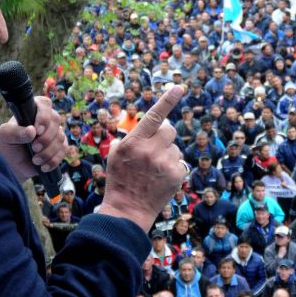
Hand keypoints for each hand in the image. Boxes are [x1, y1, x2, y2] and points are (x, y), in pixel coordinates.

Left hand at [0, 96, 66, 179]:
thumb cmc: (9, 145)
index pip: (45, 104)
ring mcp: (56, 132)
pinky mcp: (62, 145)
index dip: (43, 117)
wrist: (15, 164)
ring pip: (60, 138)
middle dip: (46, 138)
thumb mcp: (5, 136)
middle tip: (34, 148)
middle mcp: (47, 118)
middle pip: (56, 120)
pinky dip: (53, 160)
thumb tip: (31, 131)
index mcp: (34, 110)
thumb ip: (15, 132)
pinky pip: (64, 150)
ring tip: (35, 160)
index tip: (37, 130)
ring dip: (48, 152)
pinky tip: (43, 166)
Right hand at [100, 85, 187, 230]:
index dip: (168, 100)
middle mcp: (151, 150)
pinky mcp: (176, 175)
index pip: (154, 116)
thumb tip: (149, 126)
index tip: (179, 87)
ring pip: (175, 148)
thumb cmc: (120, 180)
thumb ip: (131, 138)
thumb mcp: (116, 155)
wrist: (128, 210)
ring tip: (154, 170)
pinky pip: (180, 162)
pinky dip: (172, 168)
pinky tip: (160, 178)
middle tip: (154, 149)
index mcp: (134, 142)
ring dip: (167, 154)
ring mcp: (165, 163)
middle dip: (164, 136)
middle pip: (170, 130)